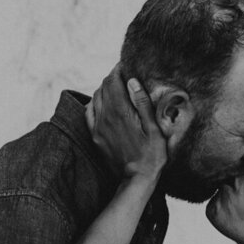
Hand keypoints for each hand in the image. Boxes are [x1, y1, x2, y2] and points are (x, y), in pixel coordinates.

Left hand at [88, 63, 166, 180]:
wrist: (136, 178)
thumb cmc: (152, 154)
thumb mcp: (154, 127)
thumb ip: (142, 102)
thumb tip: (131, 81)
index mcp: (120, 111)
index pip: (113, 80)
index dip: (118, 69)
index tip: (126, 65)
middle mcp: (105, 116)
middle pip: (103, 87)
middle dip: (112, 78)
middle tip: (124, 76)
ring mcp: (97, 127)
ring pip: (95, 98)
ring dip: (104, 90)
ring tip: (117, 89)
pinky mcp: (95, 136)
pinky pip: (88, 113)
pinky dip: (95, 103)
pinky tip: (103, 104)